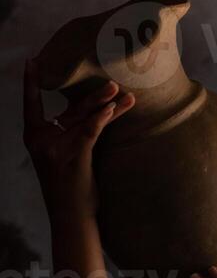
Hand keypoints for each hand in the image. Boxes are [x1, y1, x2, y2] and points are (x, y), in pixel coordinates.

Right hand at [22, 59, 134, 222]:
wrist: (70, 216)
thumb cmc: (70, 187)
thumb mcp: (65, 155)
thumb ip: (70, 133)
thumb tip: (91, 109)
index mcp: (35, 136)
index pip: (32, 103)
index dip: (33, 82)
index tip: (33, 60)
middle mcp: (41, 140)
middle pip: (70, 109)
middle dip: (94, 94)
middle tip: (112, 80)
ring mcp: (56, 148)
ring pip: (83, 118)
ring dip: (106, 104)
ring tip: (123, 92)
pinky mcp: (73, 156)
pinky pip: (90, 131)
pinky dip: (103, 118)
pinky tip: (113, 108)